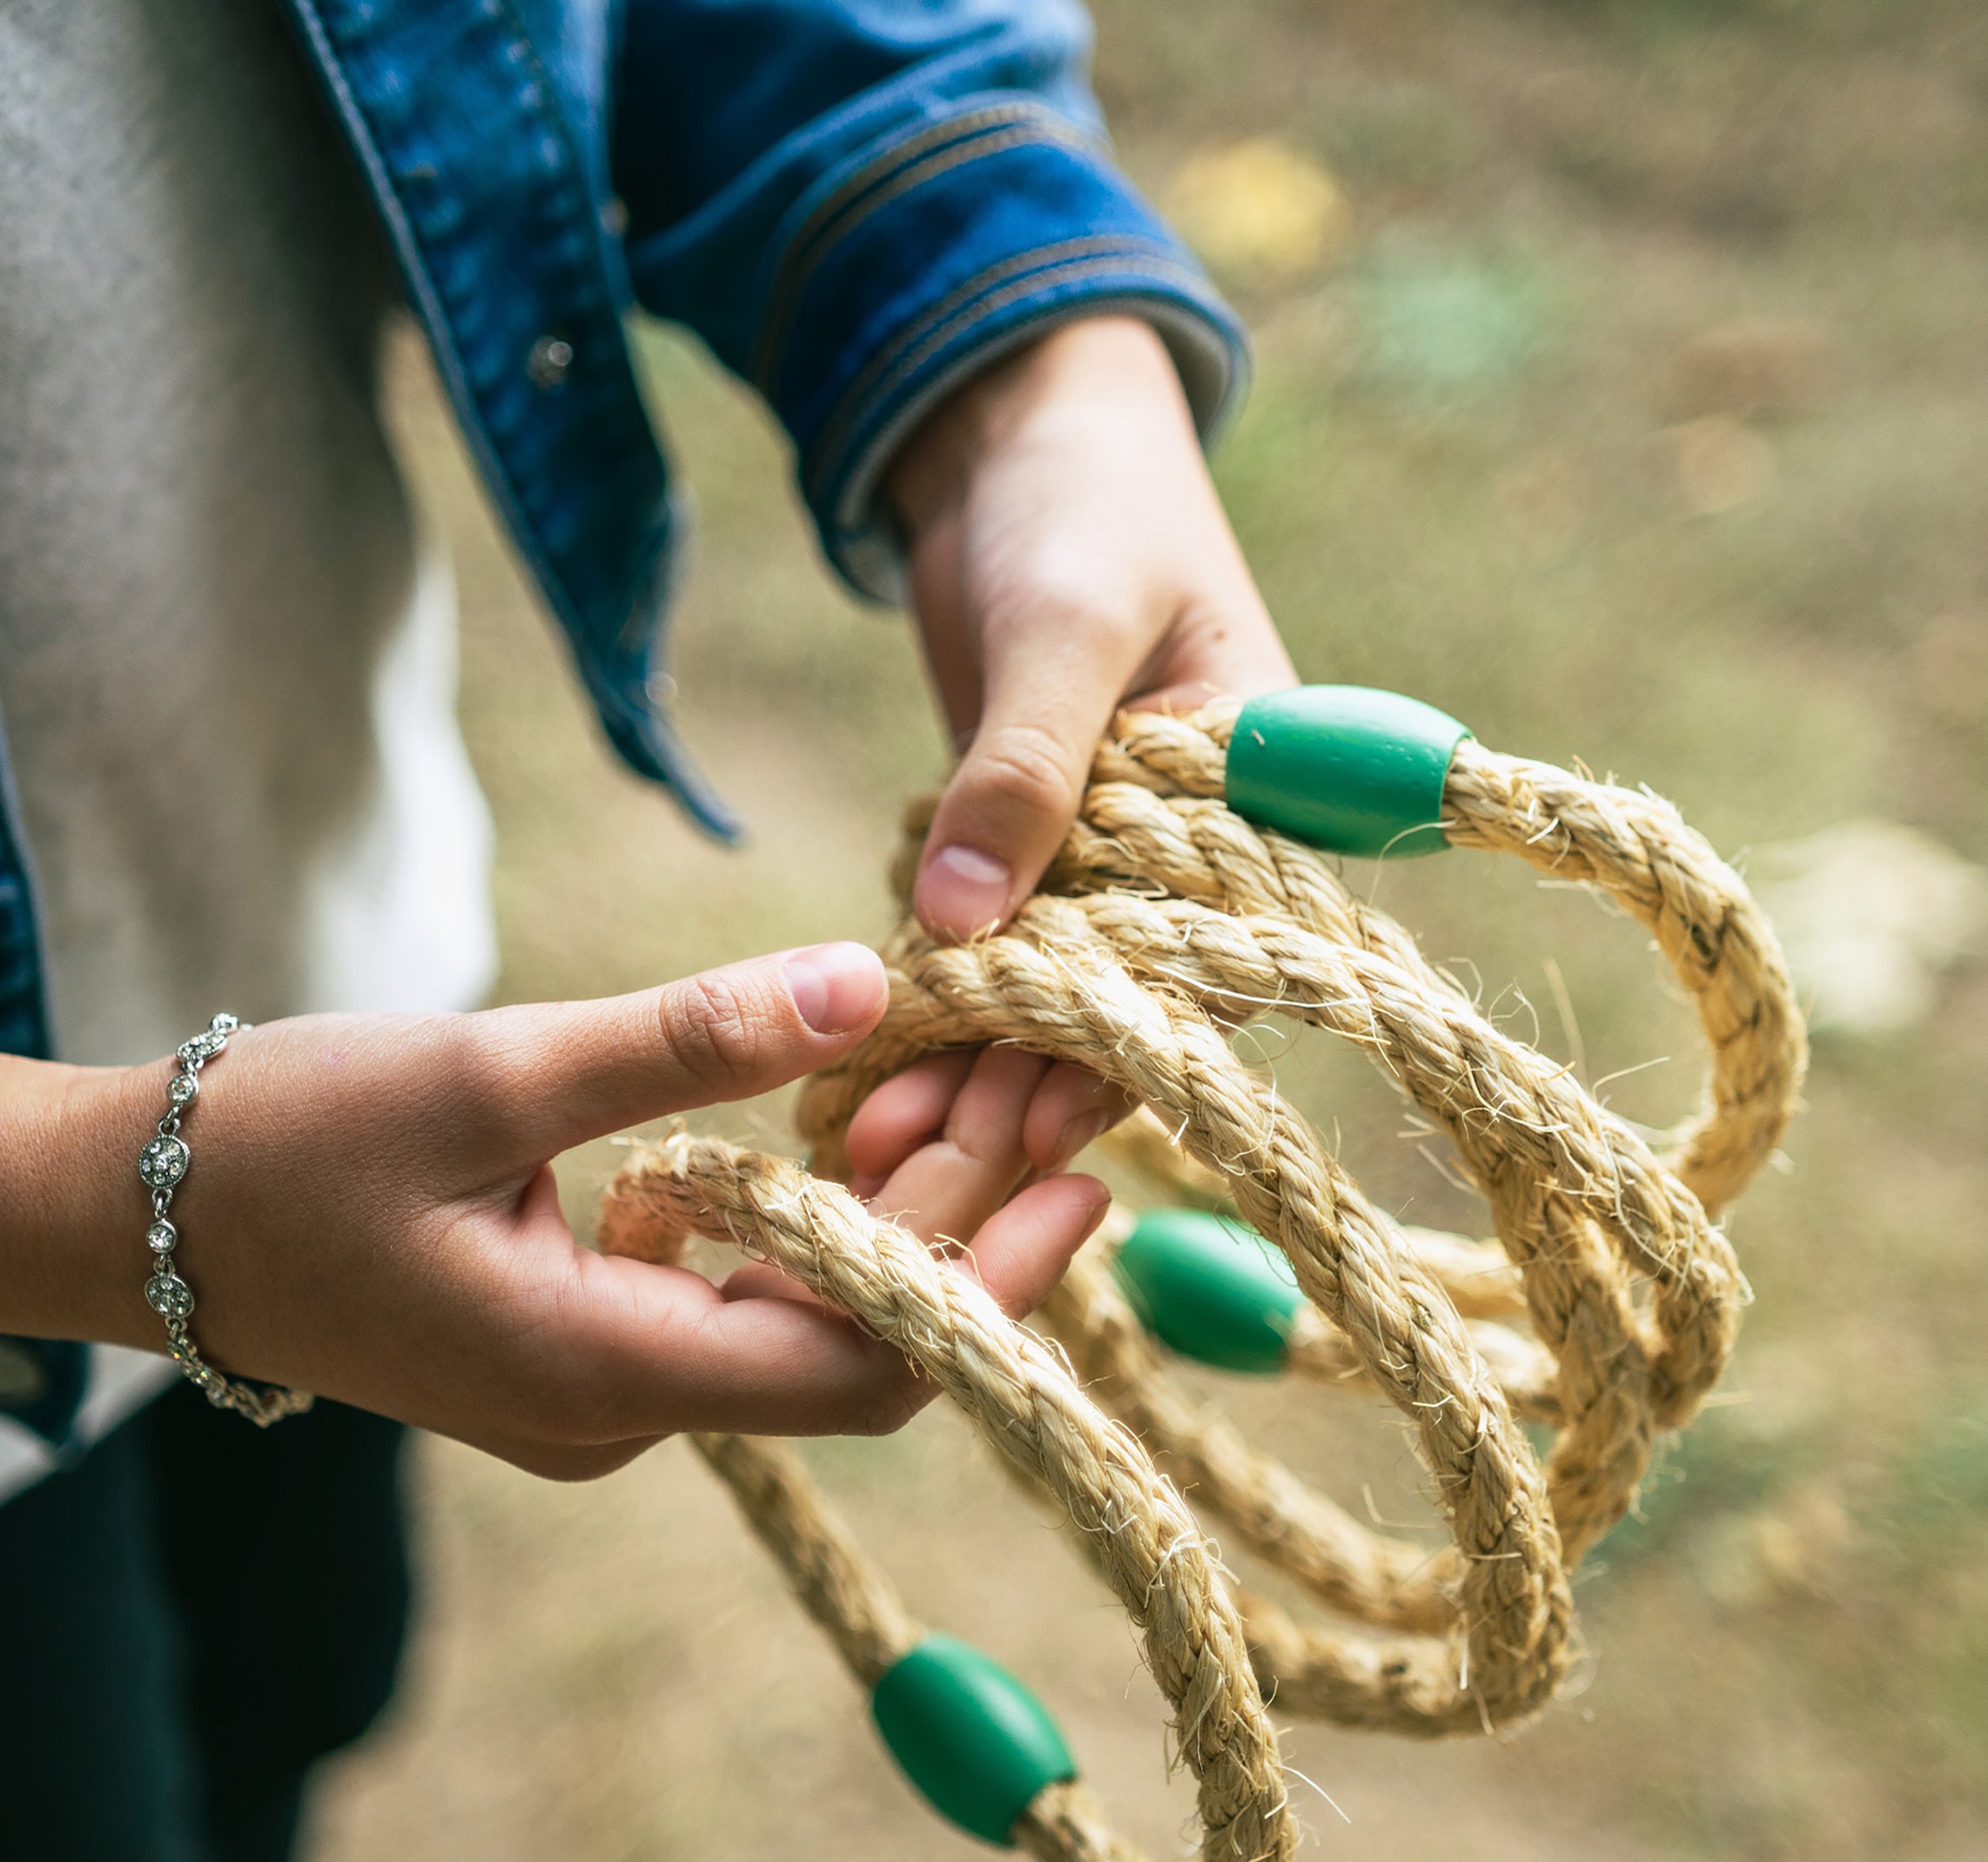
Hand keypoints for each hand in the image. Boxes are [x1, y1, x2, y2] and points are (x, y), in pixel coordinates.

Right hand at [115, 947, 1107, 1478]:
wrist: (131, 1215)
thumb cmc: (284, 1144)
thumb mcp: (485, 1071)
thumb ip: (679, 1039)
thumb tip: (864, 980)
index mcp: (599, 1372)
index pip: (859, 1367)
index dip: (986, 1280)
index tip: (1077, 1169)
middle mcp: (619, 1411)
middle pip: (852, 1344)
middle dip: (962, 1219)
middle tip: (1050, 1078)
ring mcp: (600, 1387)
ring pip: (802, 1318)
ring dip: (892, 1205)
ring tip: (978, 1072)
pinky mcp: (582, 1340)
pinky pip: (737, 1294)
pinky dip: (807, 1209)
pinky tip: (851, 1107)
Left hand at [882, 312, 1298, 1165]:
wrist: (1015, 431)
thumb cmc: (1083, 505)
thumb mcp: (1064, 627)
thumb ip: (1023, 770)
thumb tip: (965, 925)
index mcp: (1255, 806)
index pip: (1198, 965)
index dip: (1112, 1055)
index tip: (1025, 1127)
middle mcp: (1185, 856)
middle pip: (1109, 1007)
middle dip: (1014, 1089)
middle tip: (920, 1178)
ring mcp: (1099, 861)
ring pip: (1035, 997)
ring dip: (958, 1072)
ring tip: (870, 1153)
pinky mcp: (1019, 851)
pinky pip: (979, 952)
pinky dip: (925, 1010)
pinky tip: (859, 1081)